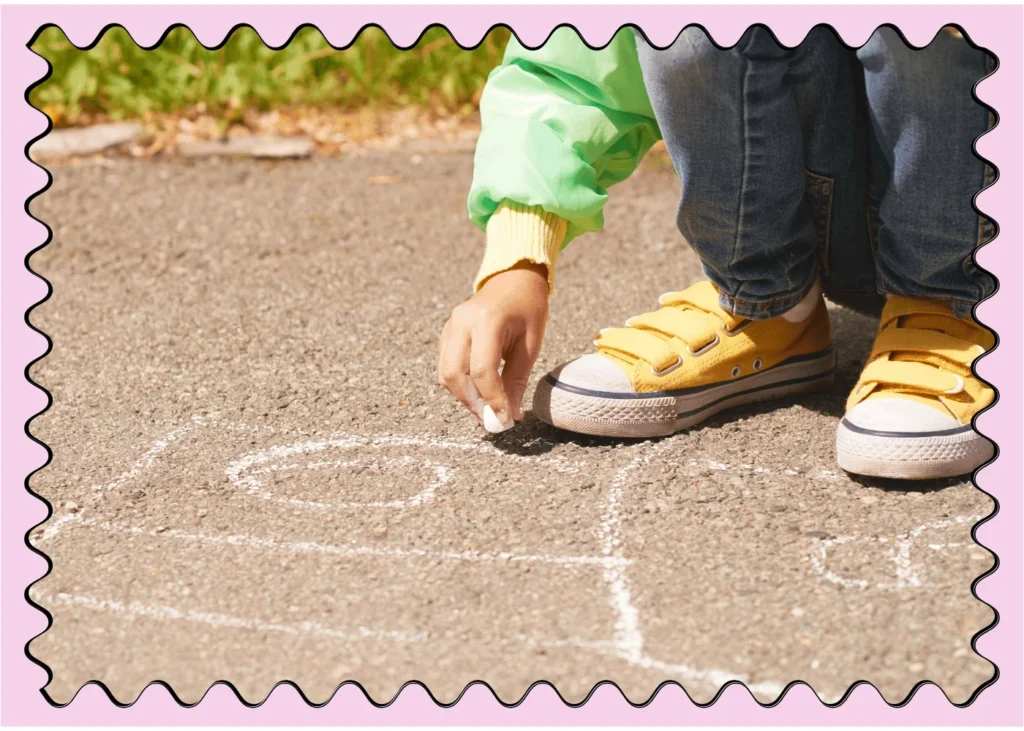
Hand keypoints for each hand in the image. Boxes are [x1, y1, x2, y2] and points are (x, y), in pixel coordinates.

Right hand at [438, 262, 548, 426]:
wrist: (513, 279)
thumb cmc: (528, 308)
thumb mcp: (531, 344)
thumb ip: (517, 379)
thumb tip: (510, 414)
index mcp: (487, 320)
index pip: (483, 370)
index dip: (492, 400)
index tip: (505, 420)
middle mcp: (462, 322)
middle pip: (455, 374)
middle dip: (472, 403)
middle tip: (491, 420)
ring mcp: (450, 326)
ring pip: (446, 373)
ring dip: (464, 397)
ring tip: (486, 409)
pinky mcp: (446, 332)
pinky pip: (446, 365)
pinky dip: (460, 384)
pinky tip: (478, 392)